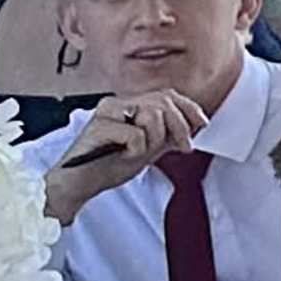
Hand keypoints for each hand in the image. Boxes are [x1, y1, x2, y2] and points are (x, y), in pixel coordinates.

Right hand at [45, 90, 206, 222]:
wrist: (78, 185)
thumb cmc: (108, 166)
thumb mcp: (147, 148)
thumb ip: (167, 135)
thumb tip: (195, 125)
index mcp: (129, 104)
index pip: (167, 95)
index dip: (189, 108)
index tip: (202, 124)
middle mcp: (117, 103)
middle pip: (163, 102)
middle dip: (179, 126)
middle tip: (181, 147)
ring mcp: (106, 113)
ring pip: (152, 115)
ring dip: (154, 140)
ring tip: (139, 153)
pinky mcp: (97, 127)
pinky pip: (135, 134)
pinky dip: (136, 149)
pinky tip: (123, 156)